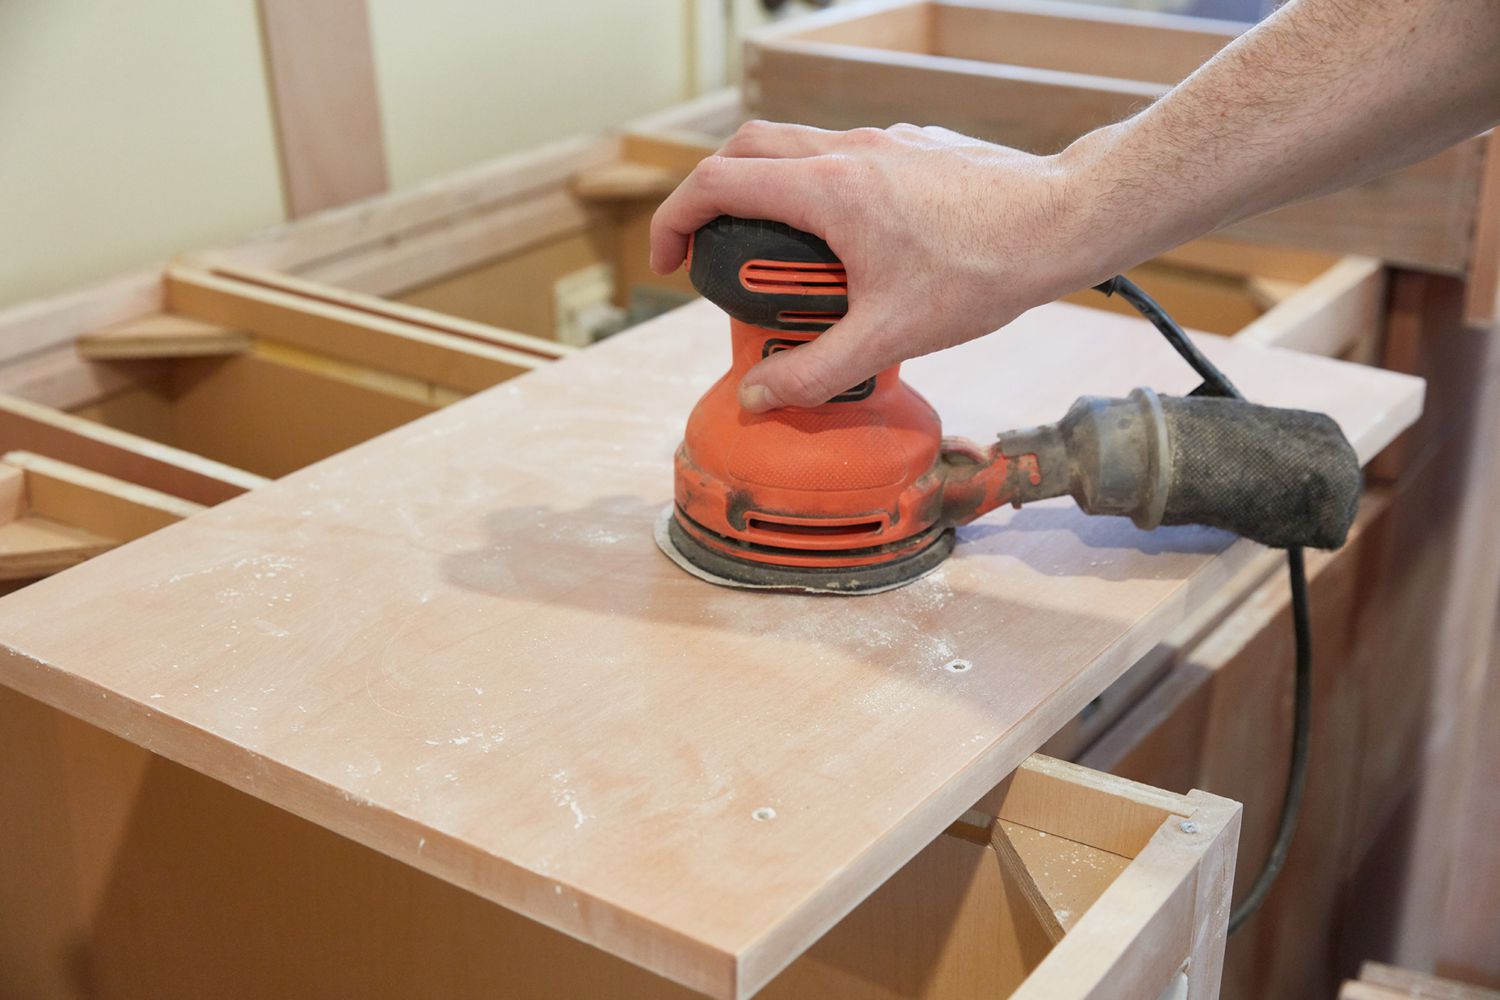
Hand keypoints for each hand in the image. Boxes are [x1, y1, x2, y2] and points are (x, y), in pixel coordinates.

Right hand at [649, 122, 1110, 411]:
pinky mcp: (912, 148)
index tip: (669, 261)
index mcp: (828, 189)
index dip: (675, 220)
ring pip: (795, 150)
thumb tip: (756, 398)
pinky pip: (842, 159)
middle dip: (712, 199)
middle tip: (711, 254)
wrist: (1065, 221)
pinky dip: (818, 193)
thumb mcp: (888, 336)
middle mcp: (847, 152)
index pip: (716, 183)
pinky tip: (852, 249)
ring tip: (783, 261)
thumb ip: (813, 371)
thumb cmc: (985, 268)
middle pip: (746, 151)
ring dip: (768, 195)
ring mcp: (881, 144)